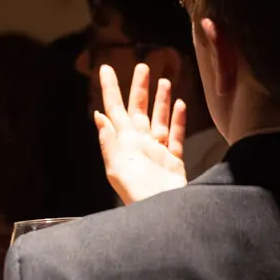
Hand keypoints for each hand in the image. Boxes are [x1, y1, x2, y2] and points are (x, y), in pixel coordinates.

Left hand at [94, 63, 186, 204]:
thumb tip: (99, 116)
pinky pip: (175, 137)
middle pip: (138, 110)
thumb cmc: (138, 192)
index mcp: (123, 143)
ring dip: (161, 100)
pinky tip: (180, 105)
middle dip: (139, 88)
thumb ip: (110, 140)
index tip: (105, 68)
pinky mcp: (173, 162)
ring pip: (159, 120)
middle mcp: (139, 144)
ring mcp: (157, 153)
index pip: (114, 109)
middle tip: (142, 65)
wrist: (162, 213)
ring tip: (164, 80)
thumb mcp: (117, 166)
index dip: (109, 89)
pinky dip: (178, 121)